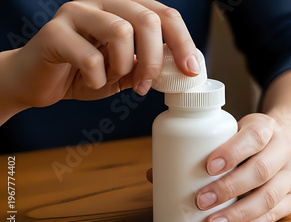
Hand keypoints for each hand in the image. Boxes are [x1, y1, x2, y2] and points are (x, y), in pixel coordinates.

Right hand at [5, 0, 198, 108]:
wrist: (38, 81)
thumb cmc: (83, 73)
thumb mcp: (125, 71)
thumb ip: (149, 66)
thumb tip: (182, 70)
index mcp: (124, 9)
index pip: (164, 14)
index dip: (183, 41)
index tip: (191, 69)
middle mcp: (102, 3)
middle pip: (147, 18)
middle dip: (155, 59)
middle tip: (147, 84)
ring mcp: (77, 13)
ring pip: (120, 30)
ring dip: (125, 66)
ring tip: (114, 79)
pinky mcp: (54, 31)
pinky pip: (90, 56)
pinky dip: (98, 78)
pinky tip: (92, 82)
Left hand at [196, 113, 290, 221]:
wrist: (287, 145)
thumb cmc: (249, 141)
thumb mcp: (235, 132)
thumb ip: (205, 147)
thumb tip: (157, 173)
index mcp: (267, 128)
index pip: (254, 137)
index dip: (232, 152)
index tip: (208, 167)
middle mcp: (284, 150)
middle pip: (261, 170)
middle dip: (229, 188)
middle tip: (200, 201)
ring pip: (269, 197)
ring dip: (238, 214)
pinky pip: (274, 216)